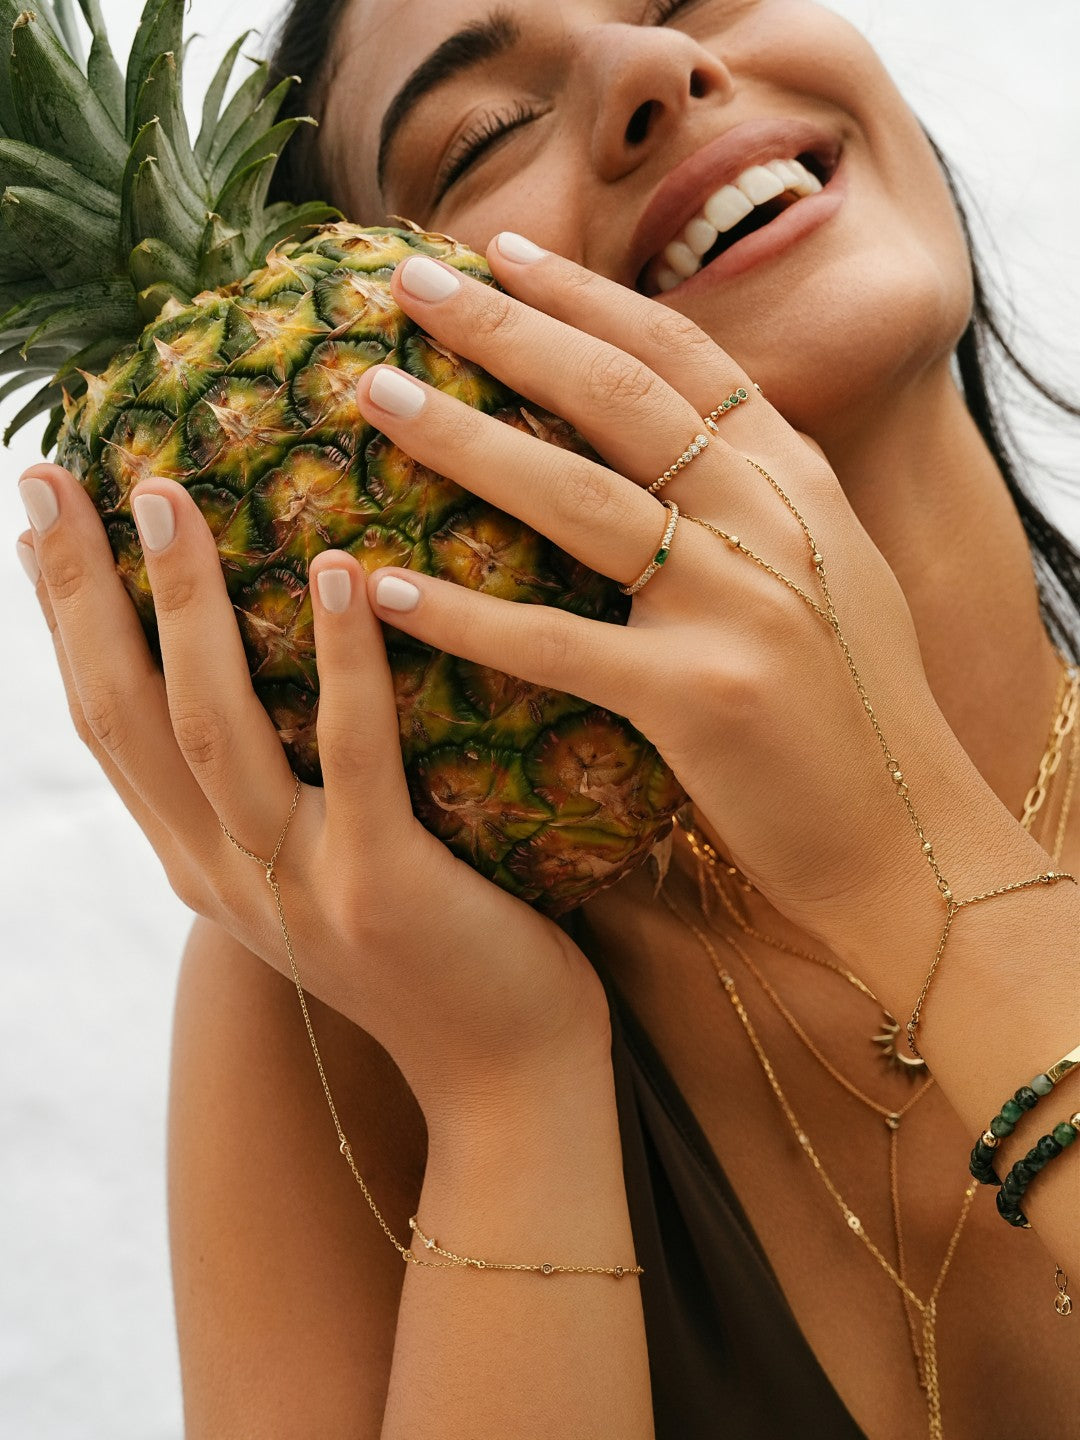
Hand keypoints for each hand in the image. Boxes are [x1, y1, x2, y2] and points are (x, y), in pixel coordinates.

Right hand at [16, 462, 613, 1129]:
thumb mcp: (328, 872)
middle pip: (124, 718)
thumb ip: (291, 790)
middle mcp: (224, 879)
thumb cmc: (437, 953)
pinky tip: (340, 571)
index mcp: (203, 866)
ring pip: (211, 732)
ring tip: (165, 495)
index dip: (62, 624)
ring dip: (182, 607)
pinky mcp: (382, 894)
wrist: (505, 1083)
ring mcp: (297, 890)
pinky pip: (357, 758)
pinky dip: (344, 661)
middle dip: (76, 596)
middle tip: (50, 478)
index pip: (108, 728)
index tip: (37, 520)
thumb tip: (293, 663)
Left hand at [350, 233, 984, 950]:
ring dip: (466, 439)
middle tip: (413, 286)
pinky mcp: (701, 698)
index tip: (502, 253)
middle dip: (510, 330)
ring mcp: (740, 604)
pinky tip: (386, 587)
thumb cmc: (857, 711)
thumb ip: (758, 499)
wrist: (910, 837)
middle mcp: (772, 521)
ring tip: (375, 396)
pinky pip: (556, 644)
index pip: (684, 356)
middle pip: (620, 397)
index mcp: (798, 482)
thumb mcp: (828, 571)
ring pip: (578, 496)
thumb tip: (672, 443)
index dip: (588, 296)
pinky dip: (465, 617)